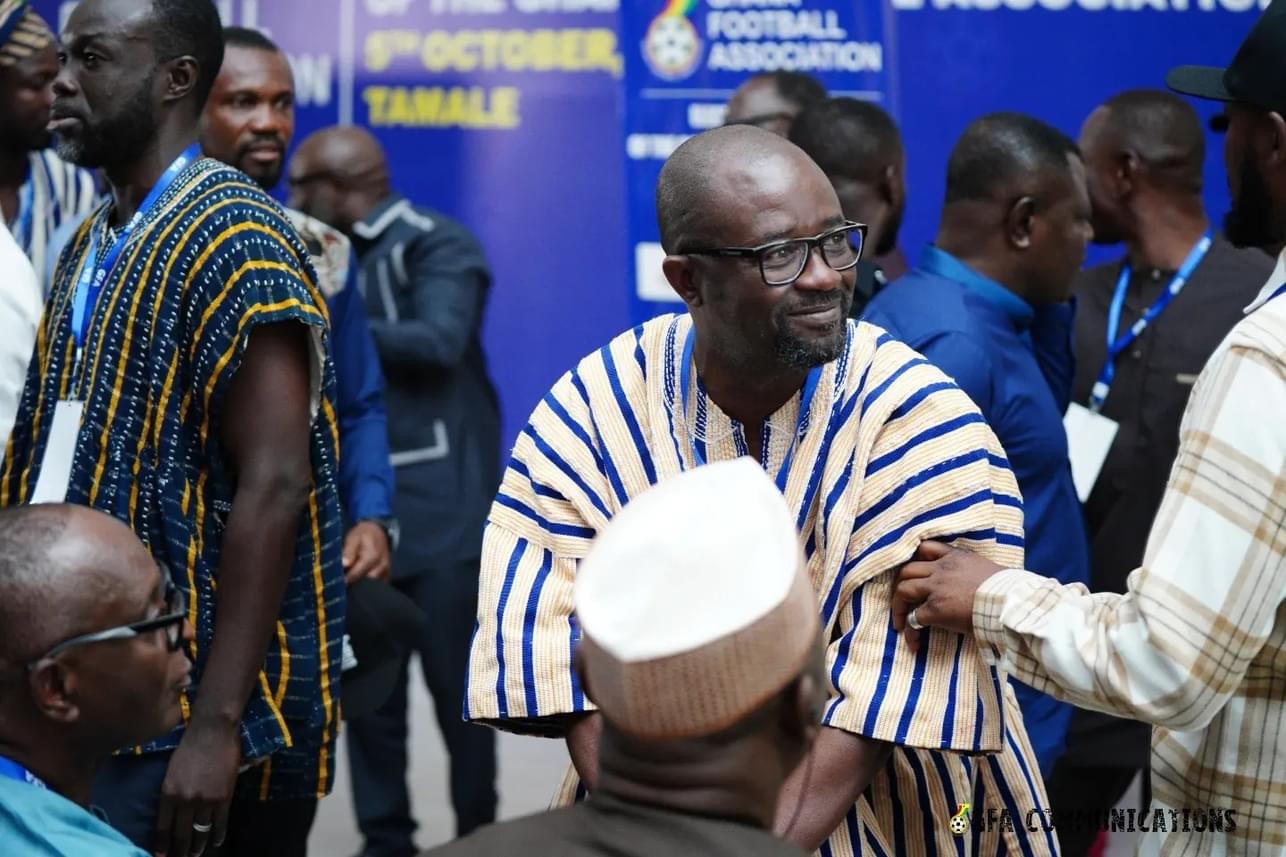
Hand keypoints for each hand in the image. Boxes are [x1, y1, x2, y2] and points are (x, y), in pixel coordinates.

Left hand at [154, 720, 240, 856]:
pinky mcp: (223, 797)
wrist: (213, 730)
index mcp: (167, 794)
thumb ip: (171, 791)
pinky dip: (218, 834)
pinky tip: (216, 841)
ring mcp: (205, 800)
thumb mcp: (171, 770)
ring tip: (196, 854)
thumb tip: (172, 810)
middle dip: (180, 850)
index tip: (162, 855)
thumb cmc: (190, 745)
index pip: (163, 828)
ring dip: (198, 846)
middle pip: (181, 834)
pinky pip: (220, 822)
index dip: (162, 845)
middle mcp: (184, 801)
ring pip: (200, 831)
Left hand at [343, 521, 390, 583]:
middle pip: (365, 583)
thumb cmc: (363, 535)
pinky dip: (368, 585)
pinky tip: (360, 580)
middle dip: (354, 584)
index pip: (356, 574)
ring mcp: (386, 572)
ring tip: (351, 582)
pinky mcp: (386, 575)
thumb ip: (349, 550)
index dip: (345, 580)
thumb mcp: (354, 537)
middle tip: (342, 583)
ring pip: (372, 586)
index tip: (337, 582)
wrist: (378, 531)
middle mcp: (381, 566)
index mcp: (372, 556)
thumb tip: (344, 563)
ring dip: (361, 586)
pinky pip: (377, 585)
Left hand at [892, 541, 1003, 650]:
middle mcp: (941, 570)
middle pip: (907, 570)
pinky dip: (910, 631)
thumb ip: (970, 571)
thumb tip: (970, 584)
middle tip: (902, 601)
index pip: (926, 548)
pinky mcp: (935, 609)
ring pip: (903, 590)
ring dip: (897, 607)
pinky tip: (914, 643)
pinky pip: (913, 619)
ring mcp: (935, 589)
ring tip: (900, 623)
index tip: (913, 573)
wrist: (1010, 602)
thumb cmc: (1008, 589)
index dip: (916, 559)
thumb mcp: (986, 569)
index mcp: (955, 557)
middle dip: (900, 586)